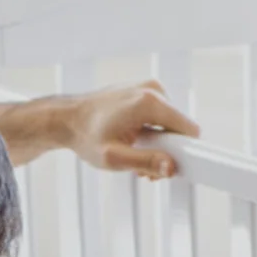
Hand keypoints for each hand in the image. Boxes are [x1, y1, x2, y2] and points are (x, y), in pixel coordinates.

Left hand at [67, 81, 199, 179]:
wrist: (67, 118)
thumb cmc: (86, 136)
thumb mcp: (115, 158)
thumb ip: (145, 163)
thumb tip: (171, 168)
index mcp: (150, 102)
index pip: (189, 130)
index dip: (184, 152)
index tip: (171, 168)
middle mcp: (153, 89)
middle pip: (179, 129)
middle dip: (166, 153)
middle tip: (142, 167)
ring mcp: (149, 88)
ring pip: (170, 126)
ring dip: (158, 146)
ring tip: (134, 156)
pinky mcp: (144, 92)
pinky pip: (160, 118)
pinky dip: (151, 135)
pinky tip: (134, 143)